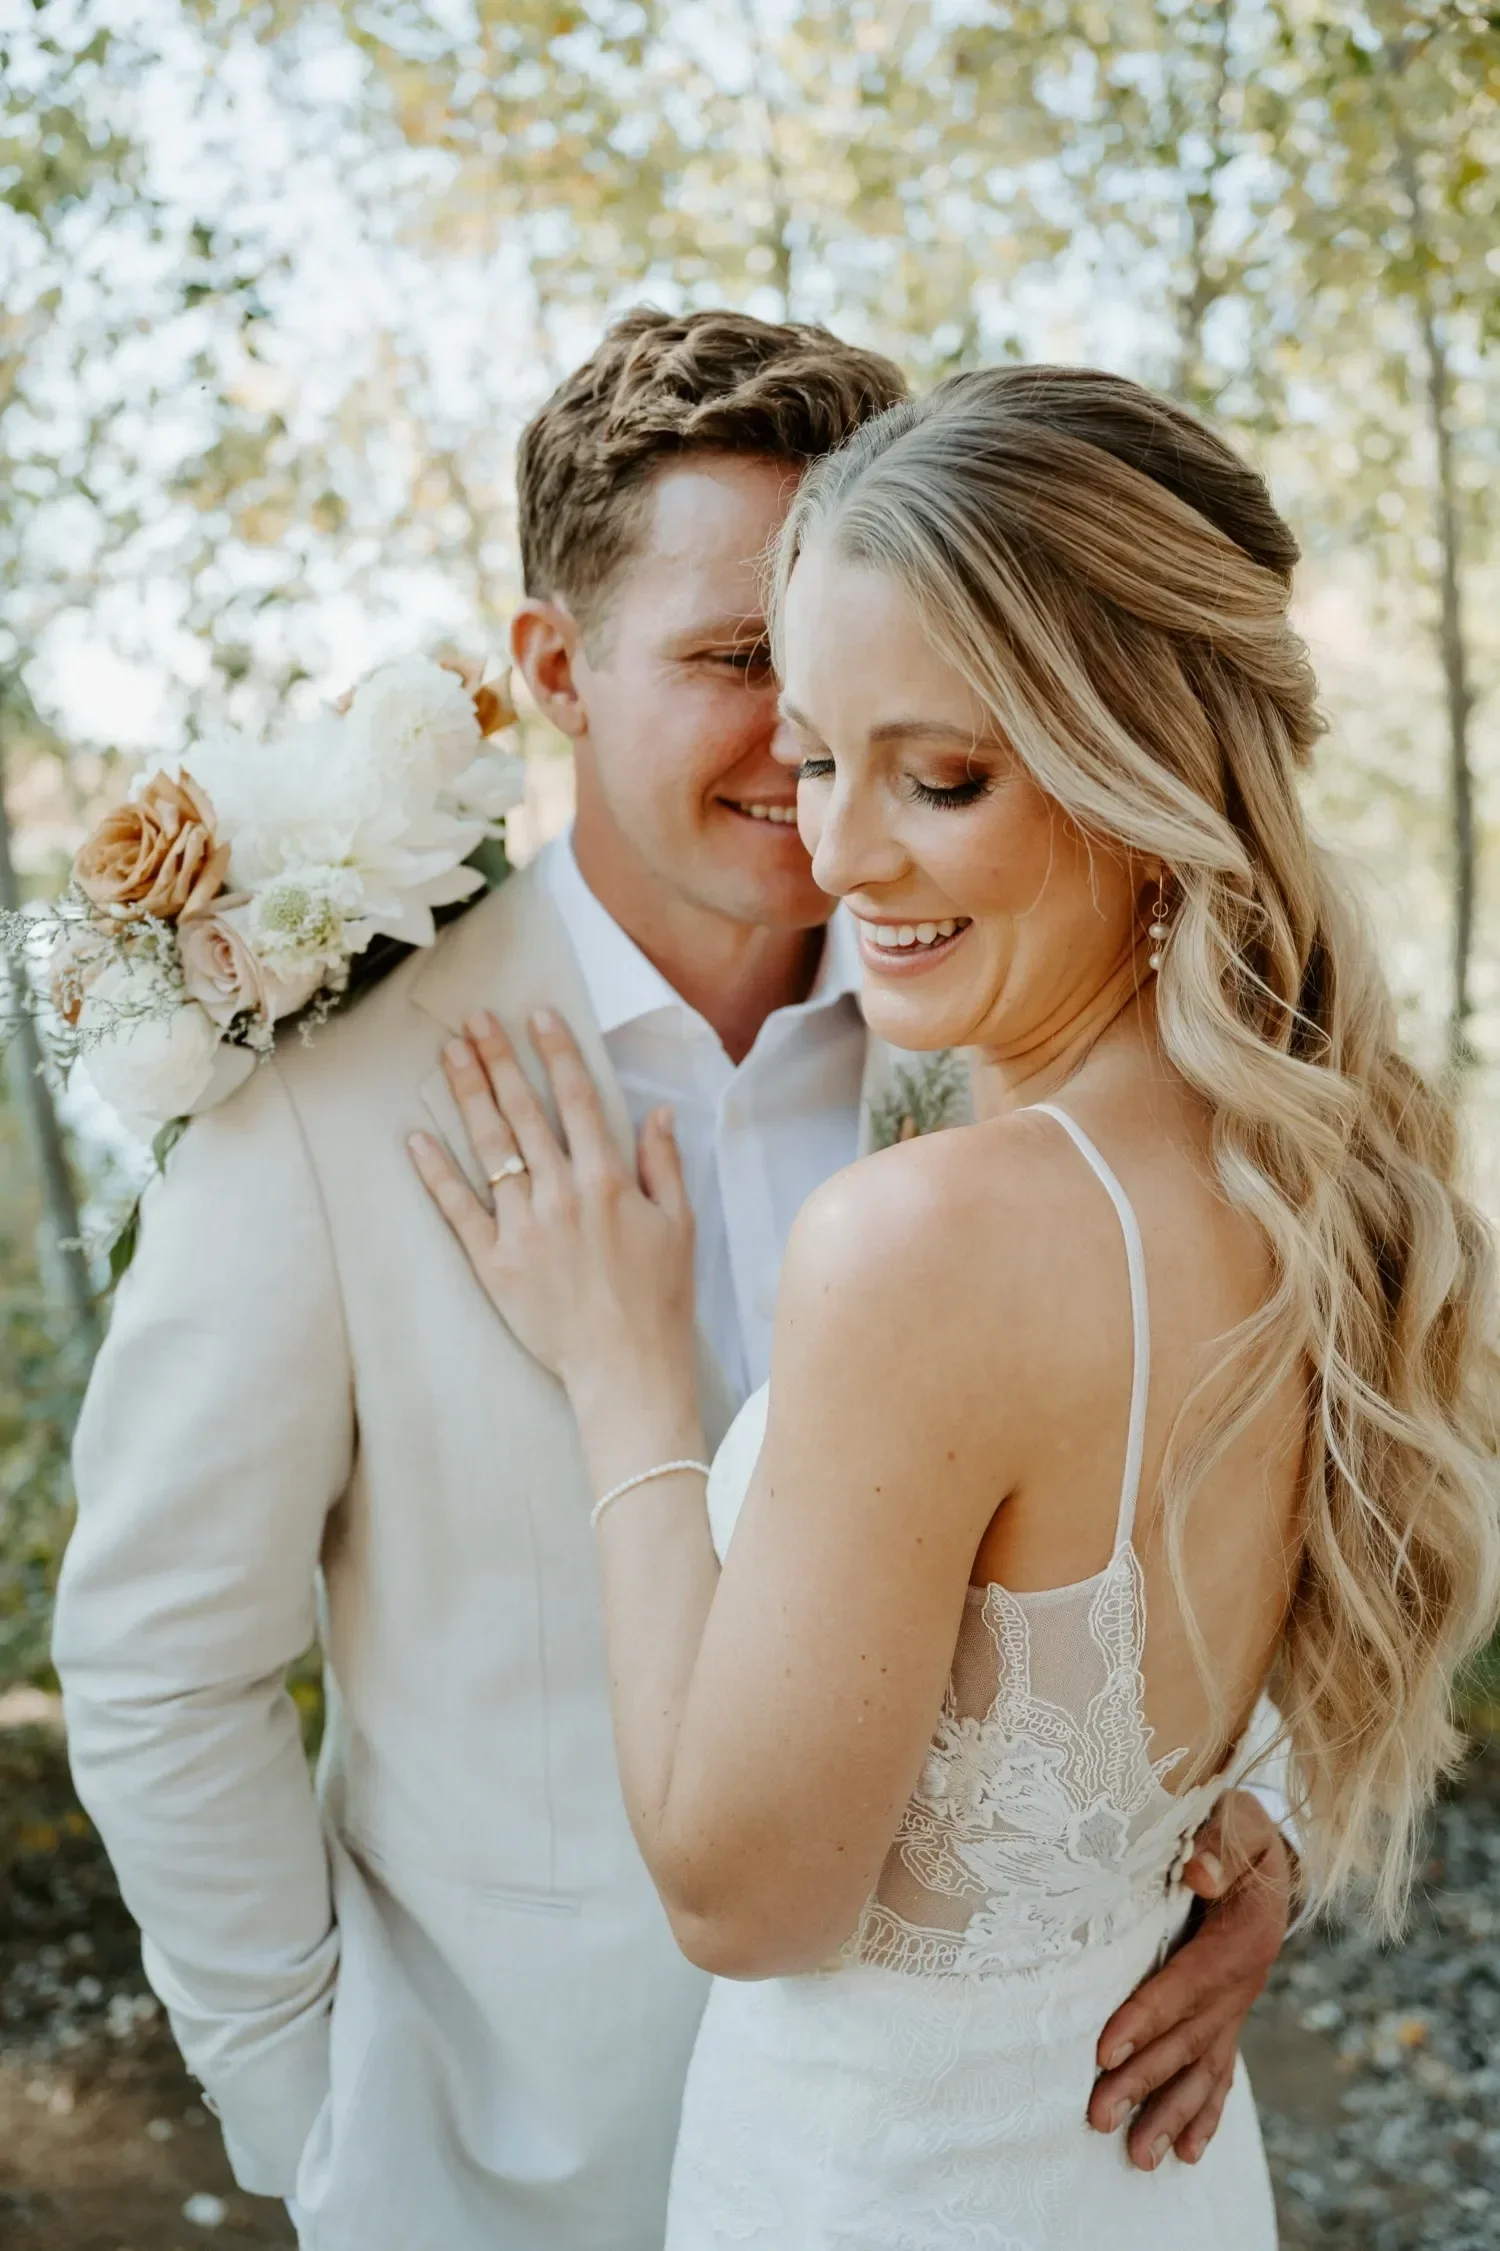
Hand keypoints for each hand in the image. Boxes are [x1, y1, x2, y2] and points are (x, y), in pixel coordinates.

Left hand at [409, 1009, 696, 1406]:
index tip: (536, 1015)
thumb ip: (664, 1165)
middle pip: (525, 1114)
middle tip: (475, 1020)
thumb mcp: (680, 1225)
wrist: (626, 1366)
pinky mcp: (494, 1262)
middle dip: (499, 1060)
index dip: (556, 1053)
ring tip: (449, 1056)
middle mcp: (562, 1194)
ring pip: (490, 1149)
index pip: (579, 1100)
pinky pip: (458, 1210)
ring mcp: (523, 1227)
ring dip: (468, 1098)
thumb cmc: (660, 1297)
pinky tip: (416, 1139)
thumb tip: (658, 1112)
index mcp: (609, 1181)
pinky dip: (436, 1174)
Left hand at [1087, 1790, 1292, 2168]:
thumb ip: (1215, 1841)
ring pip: (1204, 2069)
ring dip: (1170, 2114)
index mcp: (1242, 1935)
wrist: (1268, 1850)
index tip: (1105, 2051)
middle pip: (1188, 2039)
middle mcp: (1244, 1981)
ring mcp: (1239, 2006)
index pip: (1186, 1983)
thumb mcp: (1233, 1819)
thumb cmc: (1237, 1828)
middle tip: (1099, 2117)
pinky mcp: (1230, 2017)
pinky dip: (1205, 2114)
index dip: (1146, 2017)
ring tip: (1137, 2158)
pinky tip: (1187, 2153)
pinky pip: (1221, 2072)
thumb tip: (1199, 1873)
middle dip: (1143, 2081)